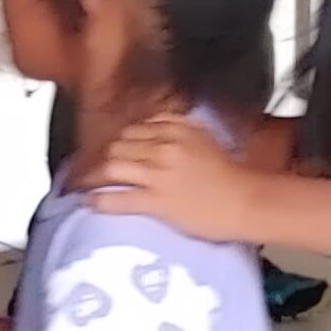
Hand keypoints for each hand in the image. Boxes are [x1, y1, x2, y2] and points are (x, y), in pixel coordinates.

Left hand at [88, 115, 263, 241]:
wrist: (248, 202)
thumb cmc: (231, 176)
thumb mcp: (205, 139)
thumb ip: (179, 130)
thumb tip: (154, 132)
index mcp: (177, 128)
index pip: (136, 128)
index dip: (120, 140)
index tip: (112, 149)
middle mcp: (165, 146)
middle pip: (119, 145)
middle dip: (104, 156)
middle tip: (93, 167)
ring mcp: (160, 174)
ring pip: (113, 167)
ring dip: (93, 175)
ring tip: (82, 183)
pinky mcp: (158, 201)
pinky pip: (119, 198)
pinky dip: (98, 199)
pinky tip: (88, 201)